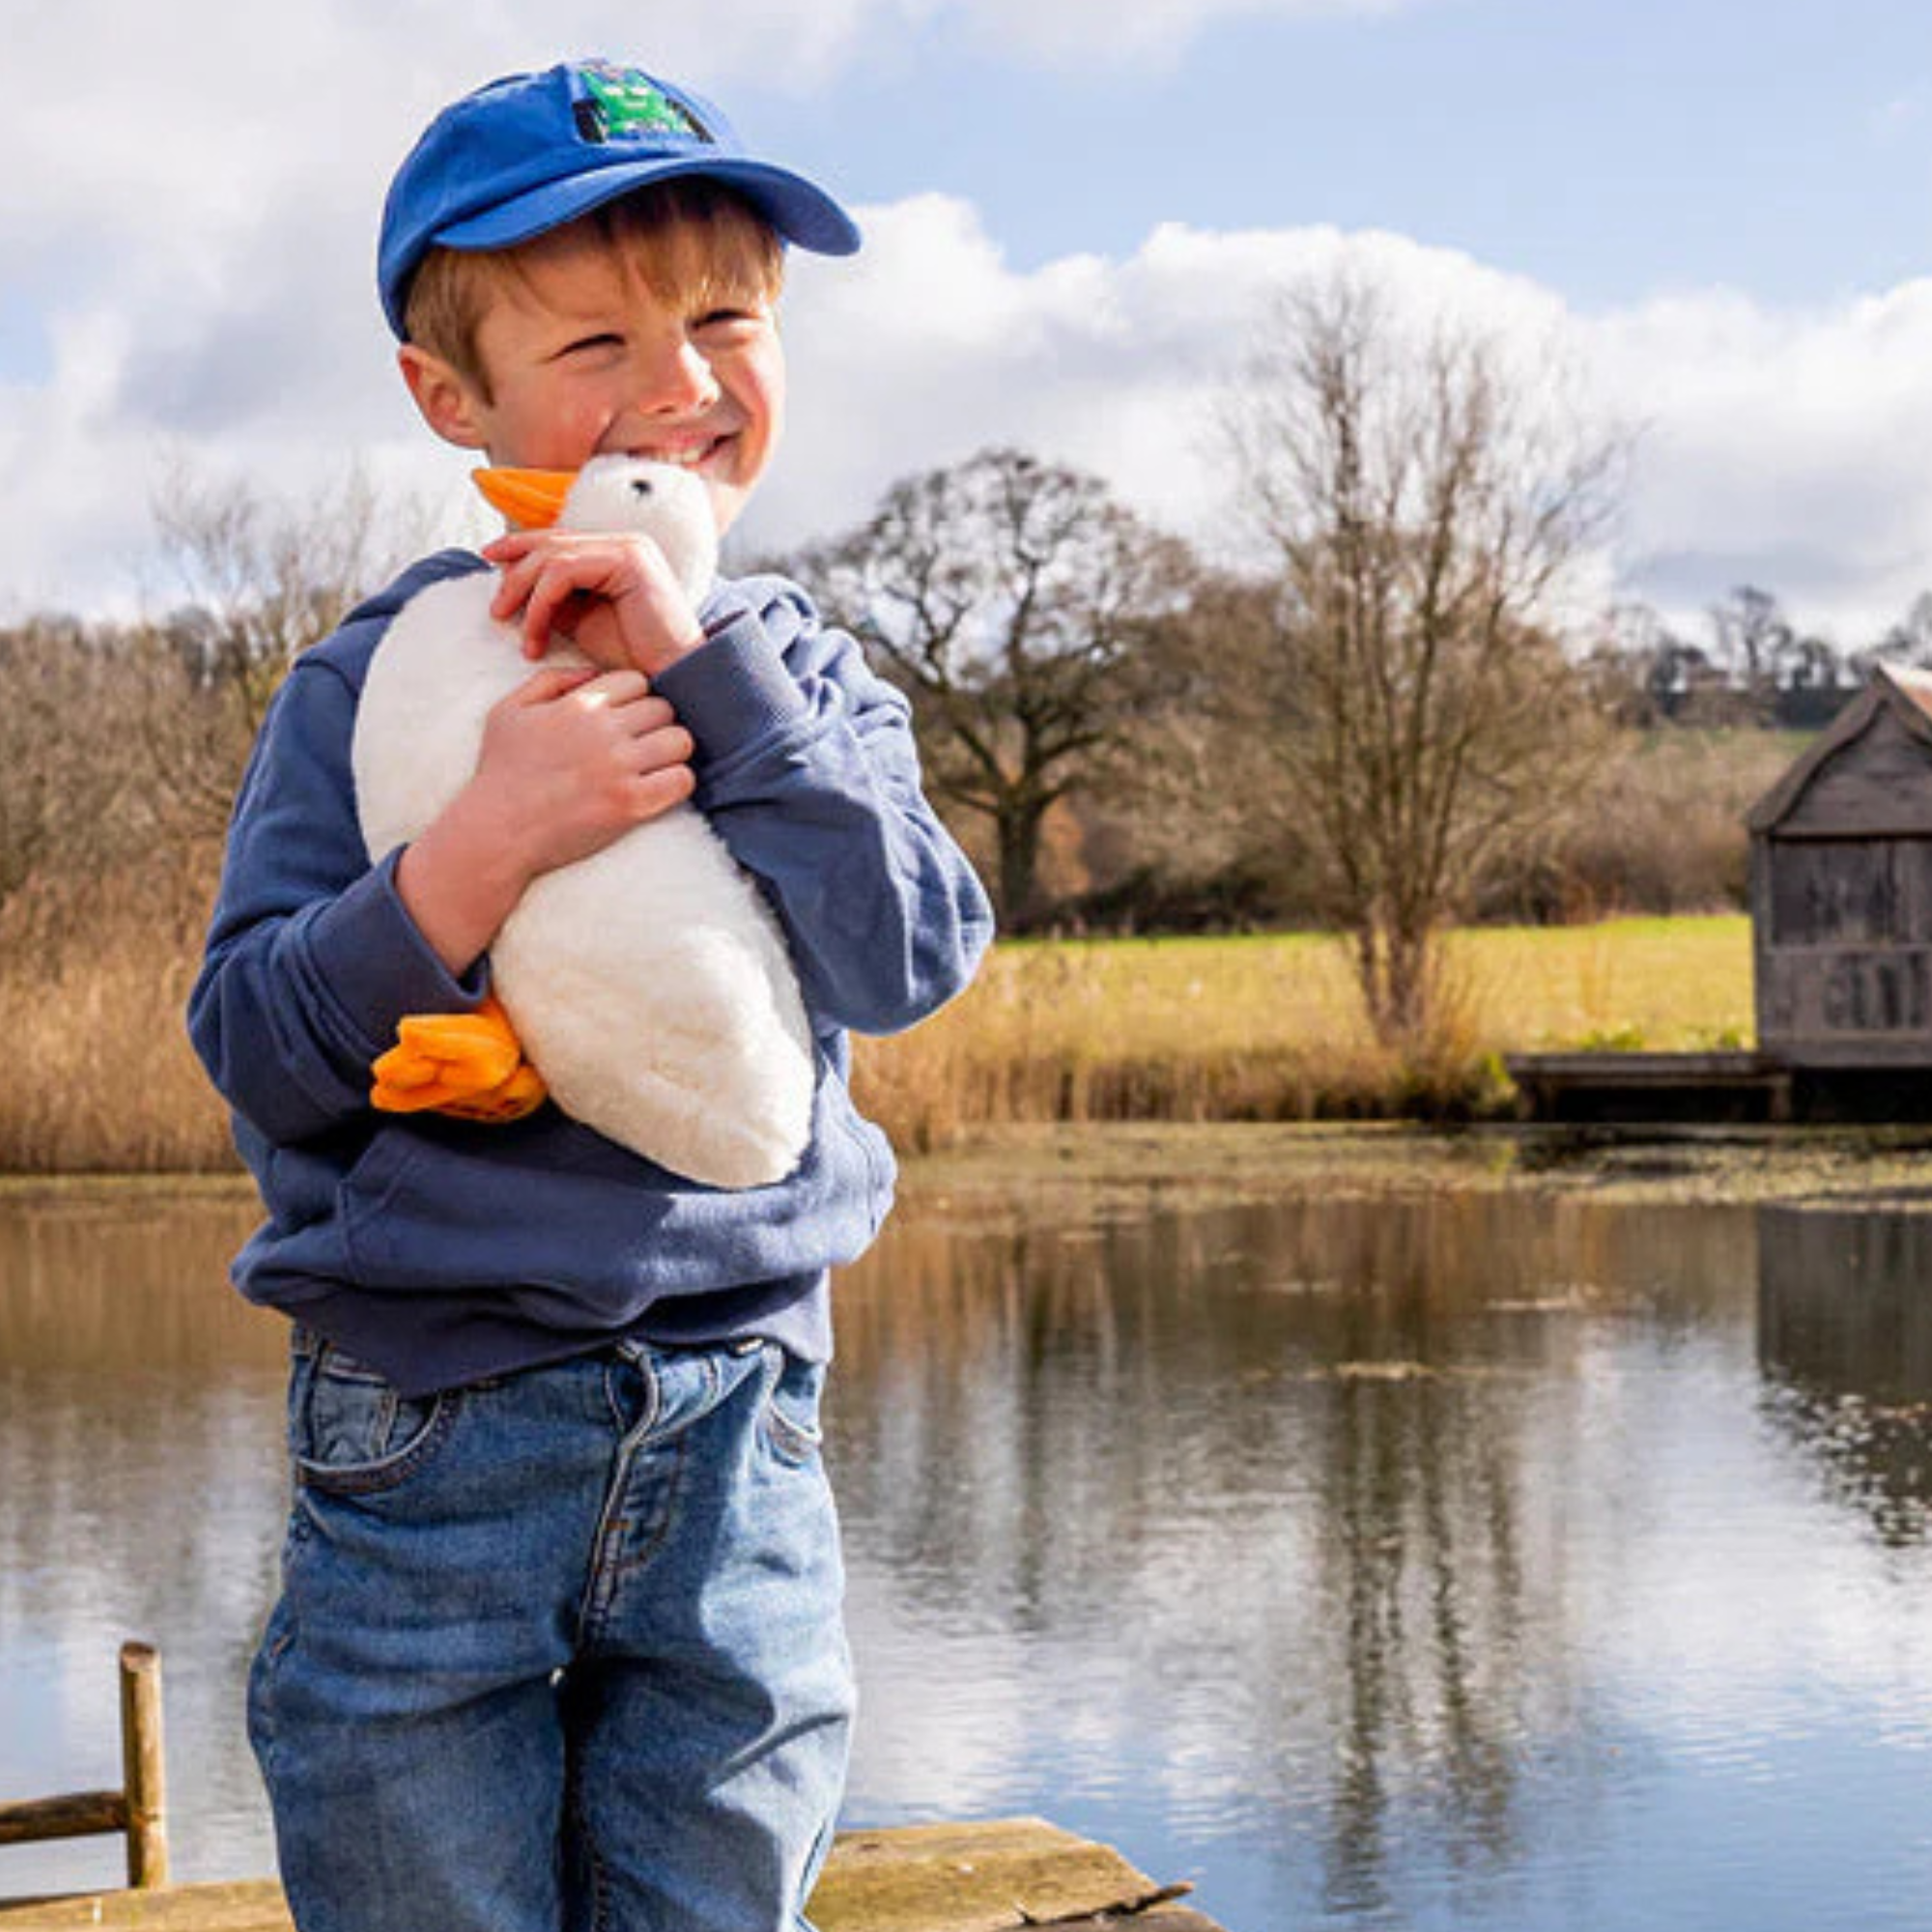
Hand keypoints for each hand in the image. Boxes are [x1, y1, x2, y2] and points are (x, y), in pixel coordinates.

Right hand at [471, 663, 695, 877]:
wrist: (498, 831)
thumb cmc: (501, 772)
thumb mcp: (509, 711)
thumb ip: (550, 680)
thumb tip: (593, 673)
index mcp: (578, 705)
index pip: (636, 681)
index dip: (633, 699)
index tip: (623, 720)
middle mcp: (603, 731)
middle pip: (664, 708)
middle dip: (654, 724)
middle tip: (640, 745)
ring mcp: (620, 768)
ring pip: (680, 741)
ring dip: (671, 752)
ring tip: (653, 767)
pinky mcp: (631, 804)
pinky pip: (682, 780)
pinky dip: (676, 782)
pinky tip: (657, 789)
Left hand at [482, 529, 705, 677]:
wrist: (673, 680)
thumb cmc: (632, 660)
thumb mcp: (581, 622)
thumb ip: (554, 598)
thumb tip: (512, 582)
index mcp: (616, 553)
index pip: (558, 539)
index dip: (518, 545)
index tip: (489, 561)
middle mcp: (624, 543)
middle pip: (550, 541)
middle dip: (514, 571)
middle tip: (496, 610)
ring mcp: (629, 547)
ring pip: (552, 556)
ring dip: (524, 594)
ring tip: (518, 633)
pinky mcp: (629, 561)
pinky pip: (564, 572)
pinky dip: (541, 604)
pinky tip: (537, 637)